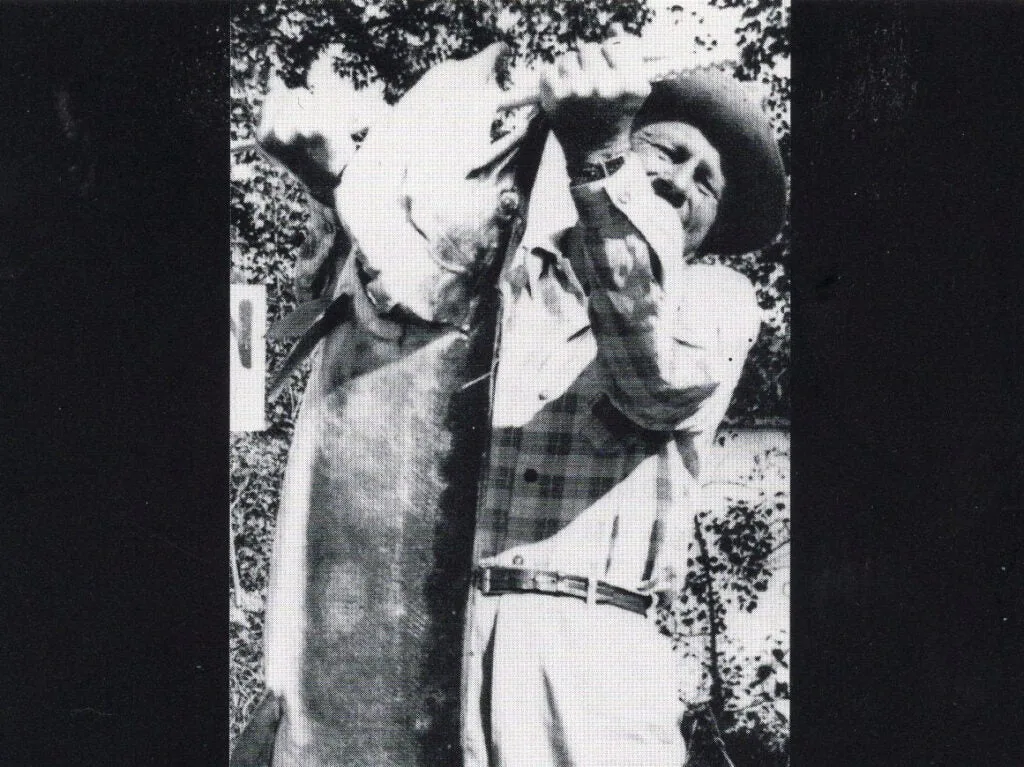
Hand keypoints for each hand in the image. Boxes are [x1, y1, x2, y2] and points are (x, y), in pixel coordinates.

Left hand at [537, 28, 650, 168]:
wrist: (595, 154)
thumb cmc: (614, 120)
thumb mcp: (634, 93)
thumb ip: (629, 63)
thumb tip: (615, 35)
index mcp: (629, 84)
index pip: (615, 47)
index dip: (609, 57)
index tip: (607, 72)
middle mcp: (605, 86)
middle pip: (589, 49)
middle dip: (588, 62)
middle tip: (588, 83)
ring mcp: (578, 90)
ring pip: (568, 57)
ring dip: (570, 69)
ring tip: (574, 90)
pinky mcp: (556, 95)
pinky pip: (550, 69)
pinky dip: (553, 79)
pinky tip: (561, 94)